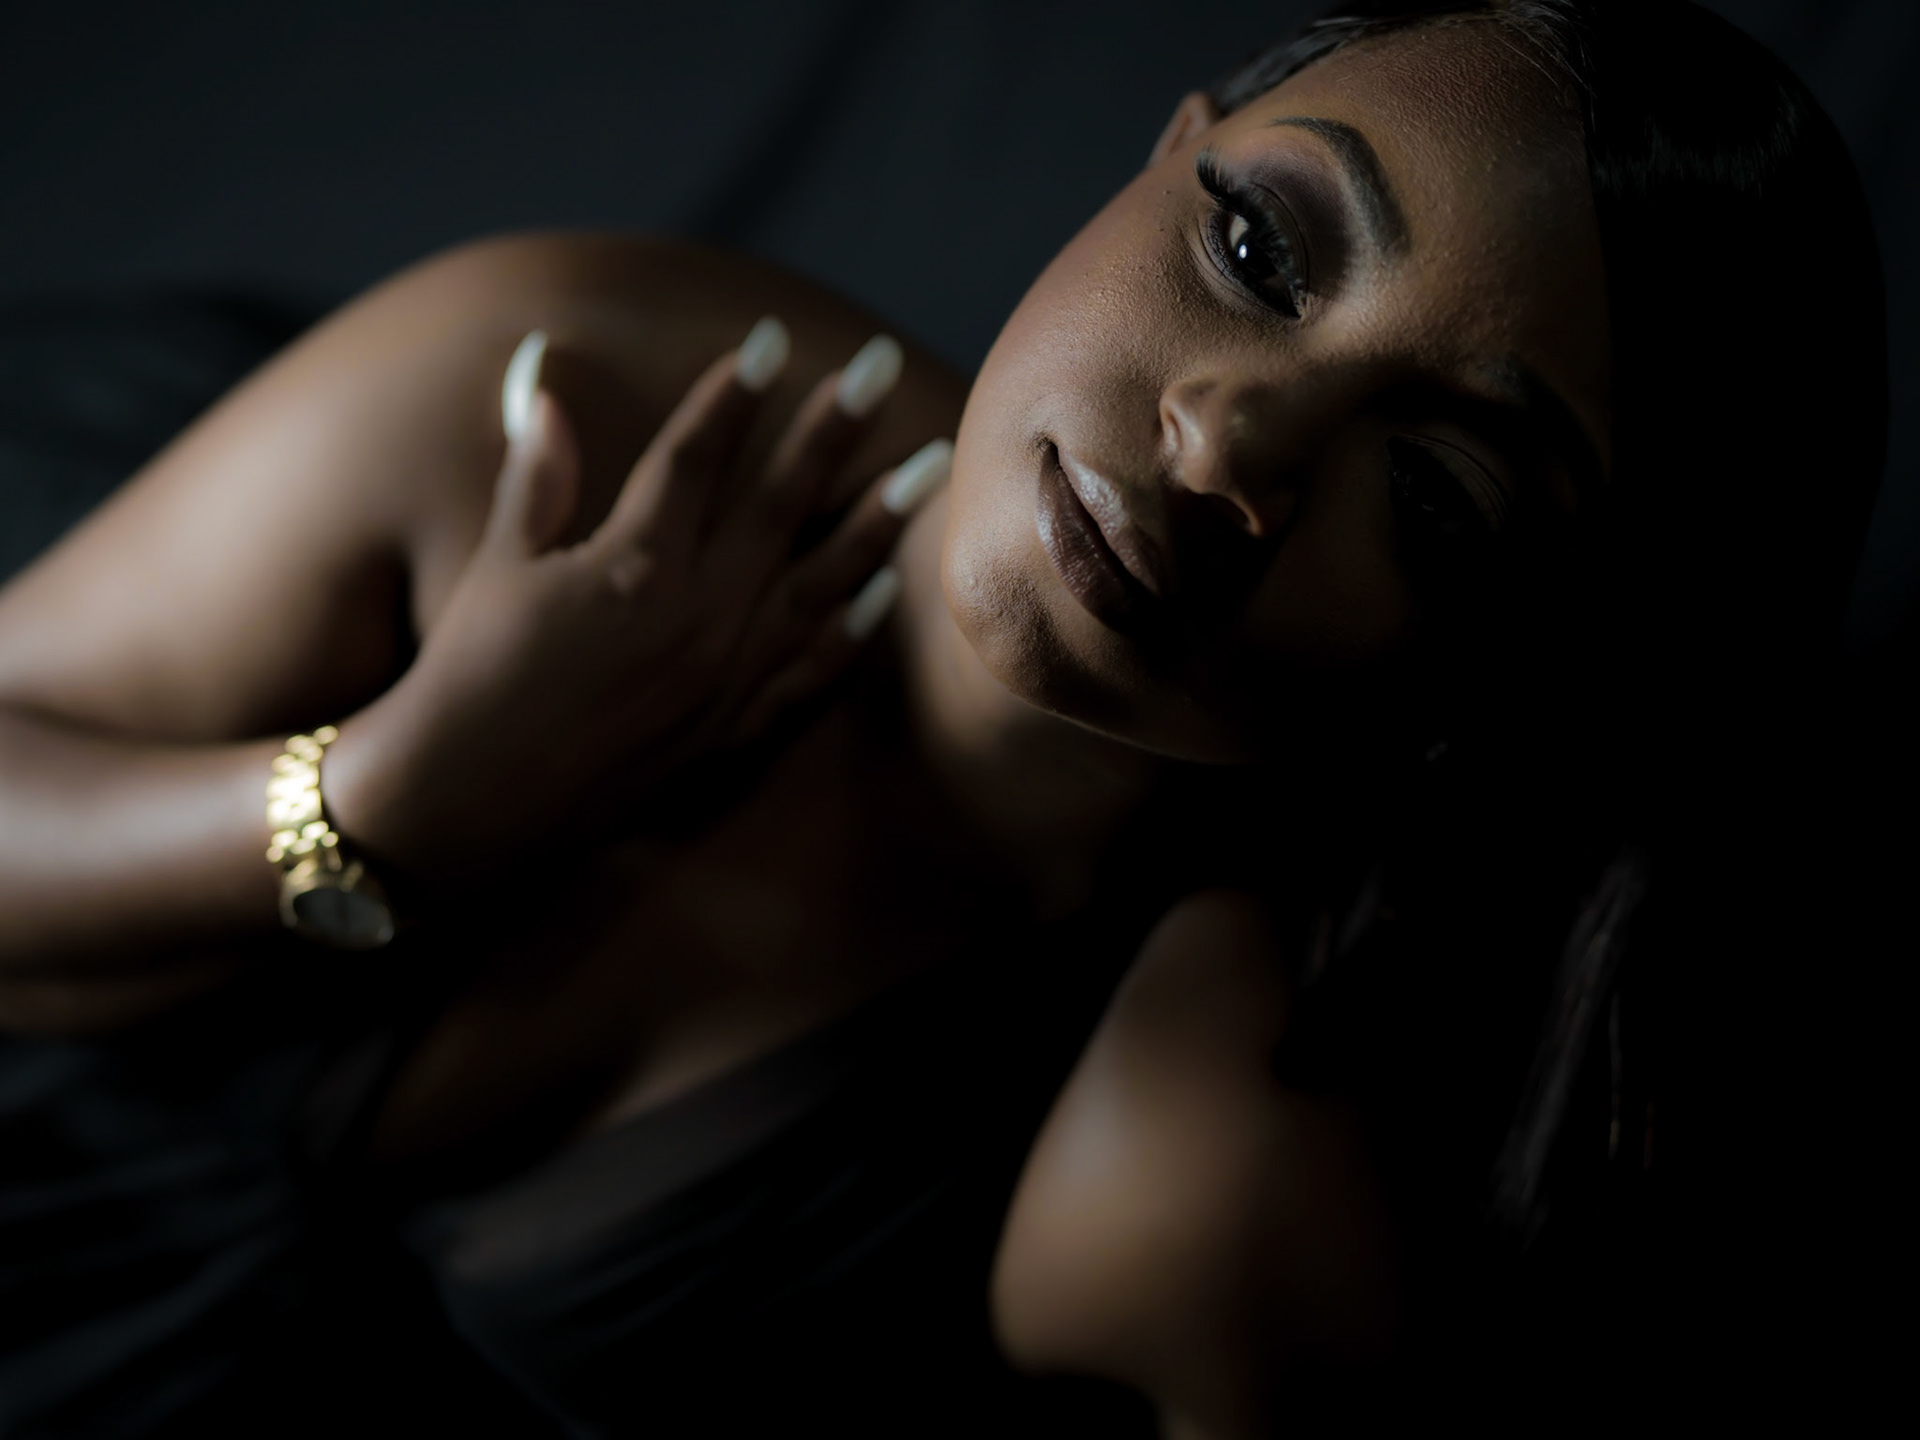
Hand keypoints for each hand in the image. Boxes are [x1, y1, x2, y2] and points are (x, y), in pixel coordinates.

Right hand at [324, 319, 951, 877]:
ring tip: (930, 462)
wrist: (468, 802)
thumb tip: (542, 377)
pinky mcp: (728, 730)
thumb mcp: (501, 563)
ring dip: (876, 520)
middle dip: (832, 428)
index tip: (769, 337)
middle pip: (777, 502)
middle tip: (881, 365)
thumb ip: (538, 471)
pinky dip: (848, 633)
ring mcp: (721, 677)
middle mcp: (693, 615)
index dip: (731, 394)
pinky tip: (885, 590)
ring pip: (817, 583)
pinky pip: (806, 676)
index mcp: (631, 565)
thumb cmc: (469, 673)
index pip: (696, 457)